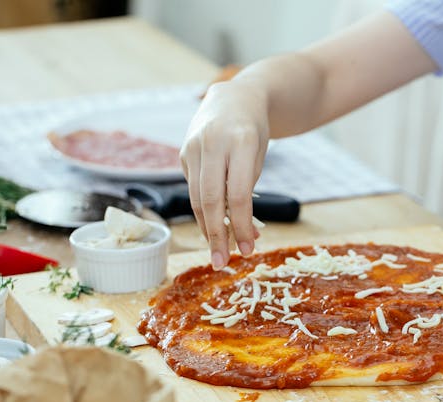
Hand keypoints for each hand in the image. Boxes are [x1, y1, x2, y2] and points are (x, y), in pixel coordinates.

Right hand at [180, 79, 268, 269]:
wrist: (234, 98)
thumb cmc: (253, 132)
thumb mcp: (259, 156)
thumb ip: (248, 188)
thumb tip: (245, 232)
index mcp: (240, 141)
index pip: (238, 194)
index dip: (242, 225)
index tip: (247, 249)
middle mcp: (213, 142)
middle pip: (211, 199)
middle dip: (217, 235)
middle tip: (222, 262)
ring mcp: (193, 146)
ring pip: (197, 197)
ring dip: (207, 228)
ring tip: (218, 251)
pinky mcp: (183, 152)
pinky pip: (193, 188)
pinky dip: (203, 211)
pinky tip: (213, 227)